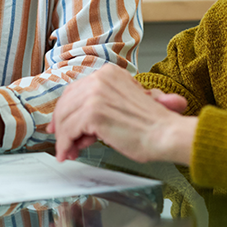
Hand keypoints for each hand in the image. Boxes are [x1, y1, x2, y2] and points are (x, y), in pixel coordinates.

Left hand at [49, 64, 195, 164]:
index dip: (66, 109)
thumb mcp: (123, 104)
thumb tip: (78, 124)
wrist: (166, 134)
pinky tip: (68, 153)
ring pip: (66, 118)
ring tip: (67, 152)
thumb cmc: (152, 125)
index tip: (61, 123)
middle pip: (67, 102)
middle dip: (61, 124)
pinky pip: (69, 130)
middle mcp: (100, 79)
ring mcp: (95, 94)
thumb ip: (100, 107)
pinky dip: (65, 144)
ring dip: (64, 138)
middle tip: (61, 141)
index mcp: (109, 73)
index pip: (76, 90)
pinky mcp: (93, 113)